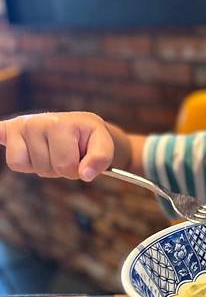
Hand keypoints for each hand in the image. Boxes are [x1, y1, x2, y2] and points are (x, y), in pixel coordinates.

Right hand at [0, 112, 114, 180]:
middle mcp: (34, 122)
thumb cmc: (90, 137)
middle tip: (68, 155)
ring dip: (41, 166)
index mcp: (59, 124)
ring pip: (21, 165)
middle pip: (43, 168)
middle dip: (59, 169)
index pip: (63, 166)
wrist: (82, 127)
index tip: (82, 158)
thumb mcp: (104, 144)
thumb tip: (86, 174)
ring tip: (53, 151)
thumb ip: (101, 159)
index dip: (76, 170)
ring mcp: (20, 126)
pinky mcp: (9, 130)